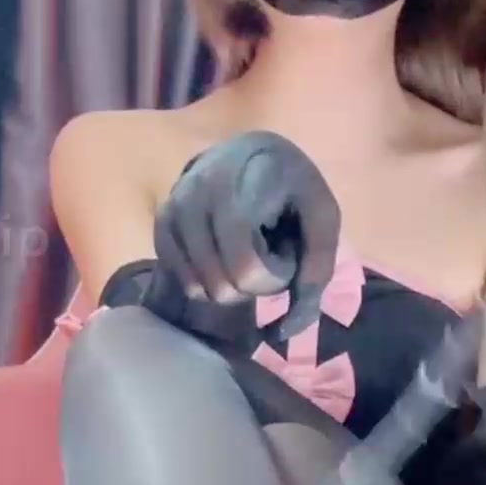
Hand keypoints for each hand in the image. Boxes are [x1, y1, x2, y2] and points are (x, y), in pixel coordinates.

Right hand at [151, 133, 340, 338]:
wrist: (252, 151)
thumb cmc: (292, 189)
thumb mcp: (323, 219)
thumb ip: (317, 270)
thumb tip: (282, 332)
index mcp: (244, 184)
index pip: (246, 267)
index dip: (270, 280)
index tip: (284, 255)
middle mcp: (200, 192)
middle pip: (221, 284)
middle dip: (250, 288)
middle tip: (264, 258)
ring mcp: (176, 206)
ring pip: (198, 286)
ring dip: (227, 288)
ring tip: (242, 257)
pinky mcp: (162, 222)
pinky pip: (180, 278)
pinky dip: (204, 284)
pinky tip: (221, 262)